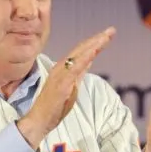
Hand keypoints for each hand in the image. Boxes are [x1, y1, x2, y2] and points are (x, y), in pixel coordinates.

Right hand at [17, 27, 115, 148]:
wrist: (39, 120)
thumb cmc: (54, 107)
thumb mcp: (72, 87)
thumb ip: (79, 73)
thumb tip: (90, 60)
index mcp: (63, 68)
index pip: (81, 52)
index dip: (94, 43)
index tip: (107, 35)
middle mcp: (60, 68)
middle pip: (81, 49)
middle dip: (97, 39)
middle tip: (111, 30)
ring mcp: (60, 75)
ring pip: (79, 55)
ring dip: (93, 45)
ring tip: (106, 36)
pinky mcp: (61, 84)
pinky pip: (75, 68)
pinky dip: (85, 58)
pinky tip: (95, 51)